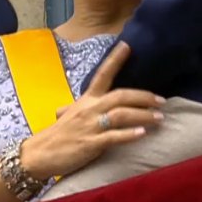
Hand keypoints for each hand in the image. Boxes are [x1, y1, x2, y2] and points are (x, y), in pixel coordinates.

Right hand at [19, 42, 163, 179]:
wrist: (39, 155)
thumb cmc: (56, 136)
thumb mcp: (67, 116)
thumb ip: (75, 109)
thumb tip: (68, 108)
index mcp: (85, 100)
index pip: (102, 75)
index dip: (115, 60)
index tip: (128, 46)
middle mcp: (89, 109)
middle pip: (120, 96)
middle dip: (143, 96)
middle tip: (162, 101)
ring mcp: (90, 126)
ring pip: (121, 114)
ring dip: (143, 115)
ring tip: (159, 118)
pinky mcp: (90, 144)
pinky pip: (113, 136)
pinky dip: (130, 134)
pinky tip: (143, 134)